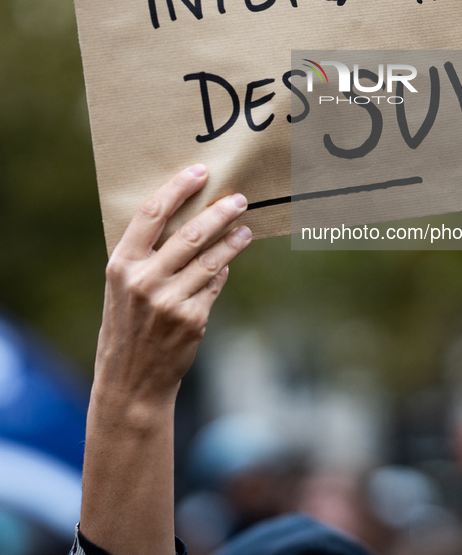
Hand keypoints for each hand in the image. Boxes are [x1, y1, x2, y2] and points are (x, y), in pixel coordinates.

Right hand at [80, 165, 250, 554]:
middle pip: (192, 233)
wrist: (130, 382)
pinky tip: (228, 264)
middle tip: (239, 199)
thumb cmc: (126, 326)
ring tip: (246, 230)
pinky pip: (215, 285)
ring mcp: (170, 301)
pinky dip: (223, 272)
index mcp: (121, 264)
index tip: (200, 172)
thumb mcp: (122, 287)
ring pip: (213, 258)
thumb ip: (145, 255)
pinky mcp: (193, 319)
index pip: (152, 213)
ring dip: (233, 241)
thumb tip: (185, 218)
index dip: (178, 188)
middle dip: (220, 212)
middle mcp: (144, 280)